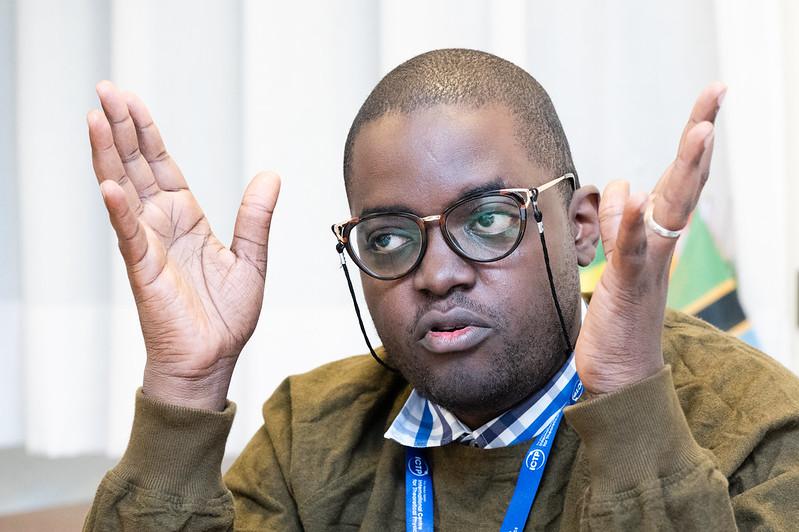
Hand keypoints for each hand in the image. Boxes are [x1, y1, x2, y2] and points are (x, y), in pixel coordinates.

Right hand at [88, 81, 280, 409]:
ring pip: (124, 189)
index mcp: (186, 219)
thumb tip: (271, 175)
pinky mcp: (143, 270)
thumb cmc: (225, 317)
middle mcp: (161, 225)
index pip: (162, 165)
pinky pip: (128, 234)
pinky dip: (118, 209)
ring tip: (96, 115)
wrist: (213, 360)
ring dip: (110, 153)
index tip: (131, 101)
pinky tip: (109, 181)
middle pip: (137, 166)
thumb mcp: (250, 258)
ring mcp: (148, 244)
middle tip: (106, 89)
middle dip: (122, 128)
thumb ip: (255, 216)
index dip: (146, 132)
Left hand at [575, 83, 725, 394]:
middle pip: (685, 185)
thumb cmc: (621, 316)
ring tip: (701, 132)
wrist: (620, 374)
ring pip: (670, 212)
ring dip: (684, 172)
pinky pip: (631, 252)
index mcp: (658, 236)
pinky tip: (637, 200)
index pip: (680, 179)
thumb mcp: (617, 259)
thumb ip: (619, 222)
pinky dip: (633, 226)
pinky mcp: (628, 289)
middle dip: (700, 139)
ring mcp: (649, 267)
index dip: (695, 140)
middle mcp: (661, 246)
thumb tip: (621, 184)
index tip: (711, 99)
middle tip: (717, 95)